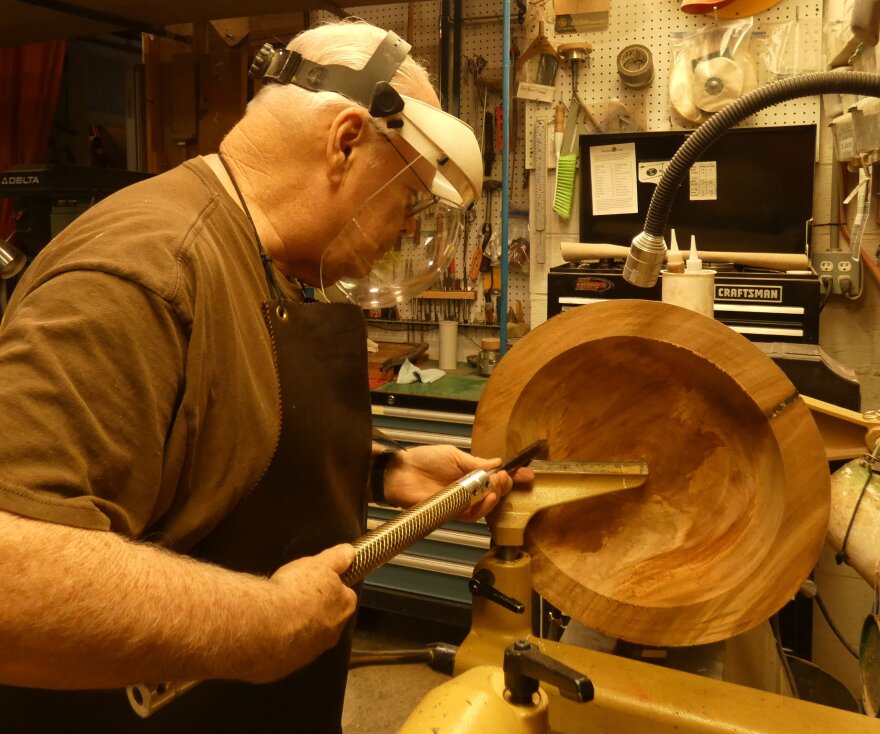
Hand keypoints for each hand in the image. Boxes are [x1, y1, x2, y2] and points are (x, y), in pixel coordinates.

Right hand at [256, 544, 357, 682]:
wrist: (264, 625)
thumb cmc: (295, 592)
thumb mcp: (319, 564)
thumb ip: (338, 558)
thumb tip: (350, 552)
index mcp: (343, 608)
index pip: (345, 596)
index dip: (330, 587)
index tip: (316, 583)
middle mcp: (332, 634)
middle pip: (328, 618)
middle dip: (314, 609)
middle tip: (295, 597)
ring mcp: (310, 653)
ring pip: (308, 637)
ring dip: (297, 627)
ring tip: (279, 614)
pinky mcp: (288, 665)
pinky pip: (286, 652)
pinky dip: (279, 643)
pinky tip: (268, 631)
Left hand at [382, 445, 533, 520]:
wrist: (400, 473)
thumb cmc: (422, 460)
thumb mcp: (453, 456)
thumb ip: (476, 463)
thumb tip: (497, 462)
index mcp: (470, 473)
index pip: (496, 476)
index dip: (513, 476)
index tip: (528, 473)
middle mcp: (468, 489)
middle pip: (496, 492)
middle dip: (506, 485)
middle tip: (508, 477)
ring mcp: (461, 502)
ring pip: (487, 505)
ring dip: (495, 495)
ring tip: (497, 485)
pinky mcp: (452, 512)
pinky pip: (473, 514)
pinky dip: (482, 506)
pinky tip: (487, 497)